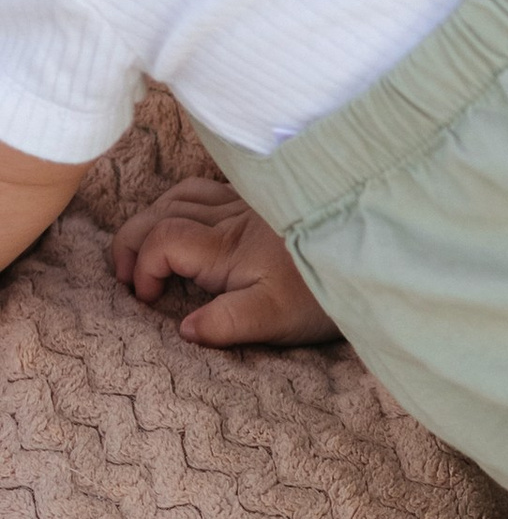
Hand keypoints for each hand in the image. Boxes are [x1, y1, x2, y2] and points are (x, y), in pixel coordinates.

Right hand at [112, 177, 338, 347]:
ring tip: (143, 251)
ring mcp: (245, 206)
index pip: (161, 240)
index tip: (146, 299)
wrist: (373, 263)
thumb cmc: (323, 296)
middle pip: (160, 212)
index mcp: (225, 247)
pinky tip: (183, 221)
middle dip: (132, 240)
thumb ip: (226, 324)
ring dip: (152, 219)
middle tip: (123, 277)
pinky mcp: (261, 204)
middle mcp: (230, 218)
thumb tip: (184, 329)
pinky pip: (205, 189)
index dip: (141, 266)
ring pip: (179, 196)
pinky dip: (180, 203)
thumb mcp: (275, 320)